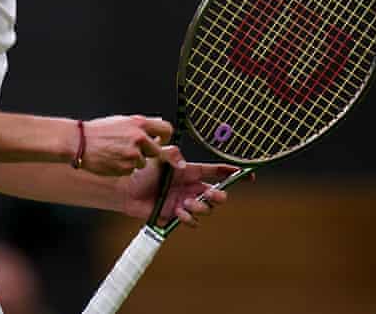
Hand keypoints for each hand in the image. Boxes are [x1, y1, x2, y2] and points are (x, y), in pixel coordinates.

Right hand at [79, 115, 172, 176]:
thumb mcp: (121, 121)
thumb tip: (156, 125)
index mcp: (139, 123)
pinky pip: (131, 170)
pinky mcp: (126, 167)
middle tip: (134, 150)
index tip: (161, 141)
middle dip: (148, 152)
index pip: (166, 129)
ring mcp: (133, 154)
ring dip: (134, 160)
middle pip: (157, 150)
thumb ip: (140, 125)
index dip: (165, 137)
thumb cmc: (98, 131)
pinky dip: (124, 167)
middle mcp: (139, 138)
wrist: (80, 142)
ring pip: (143, 162)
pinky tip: (112, 159)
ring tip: (117, 153)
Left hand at [122, 147, 245, 227]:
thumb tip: (185, 165)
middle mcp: (191, 187)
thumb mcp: (158, 155)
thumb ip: (172, 154)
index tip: (248, 175)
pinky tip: (179, 211)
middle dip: (219, 195)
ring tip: (186, 203)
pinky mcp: (176, 215)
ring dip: (201, 207)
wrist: (127, 189)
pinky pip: (192, 220)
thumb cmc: (143, 170)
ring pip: (207, 209)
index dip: (233, 173)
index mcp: (191, 171)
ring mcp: (185, 202)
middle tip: (211, 194)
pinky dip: (189, 217)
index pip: (217, 171)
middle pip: (218, 193)